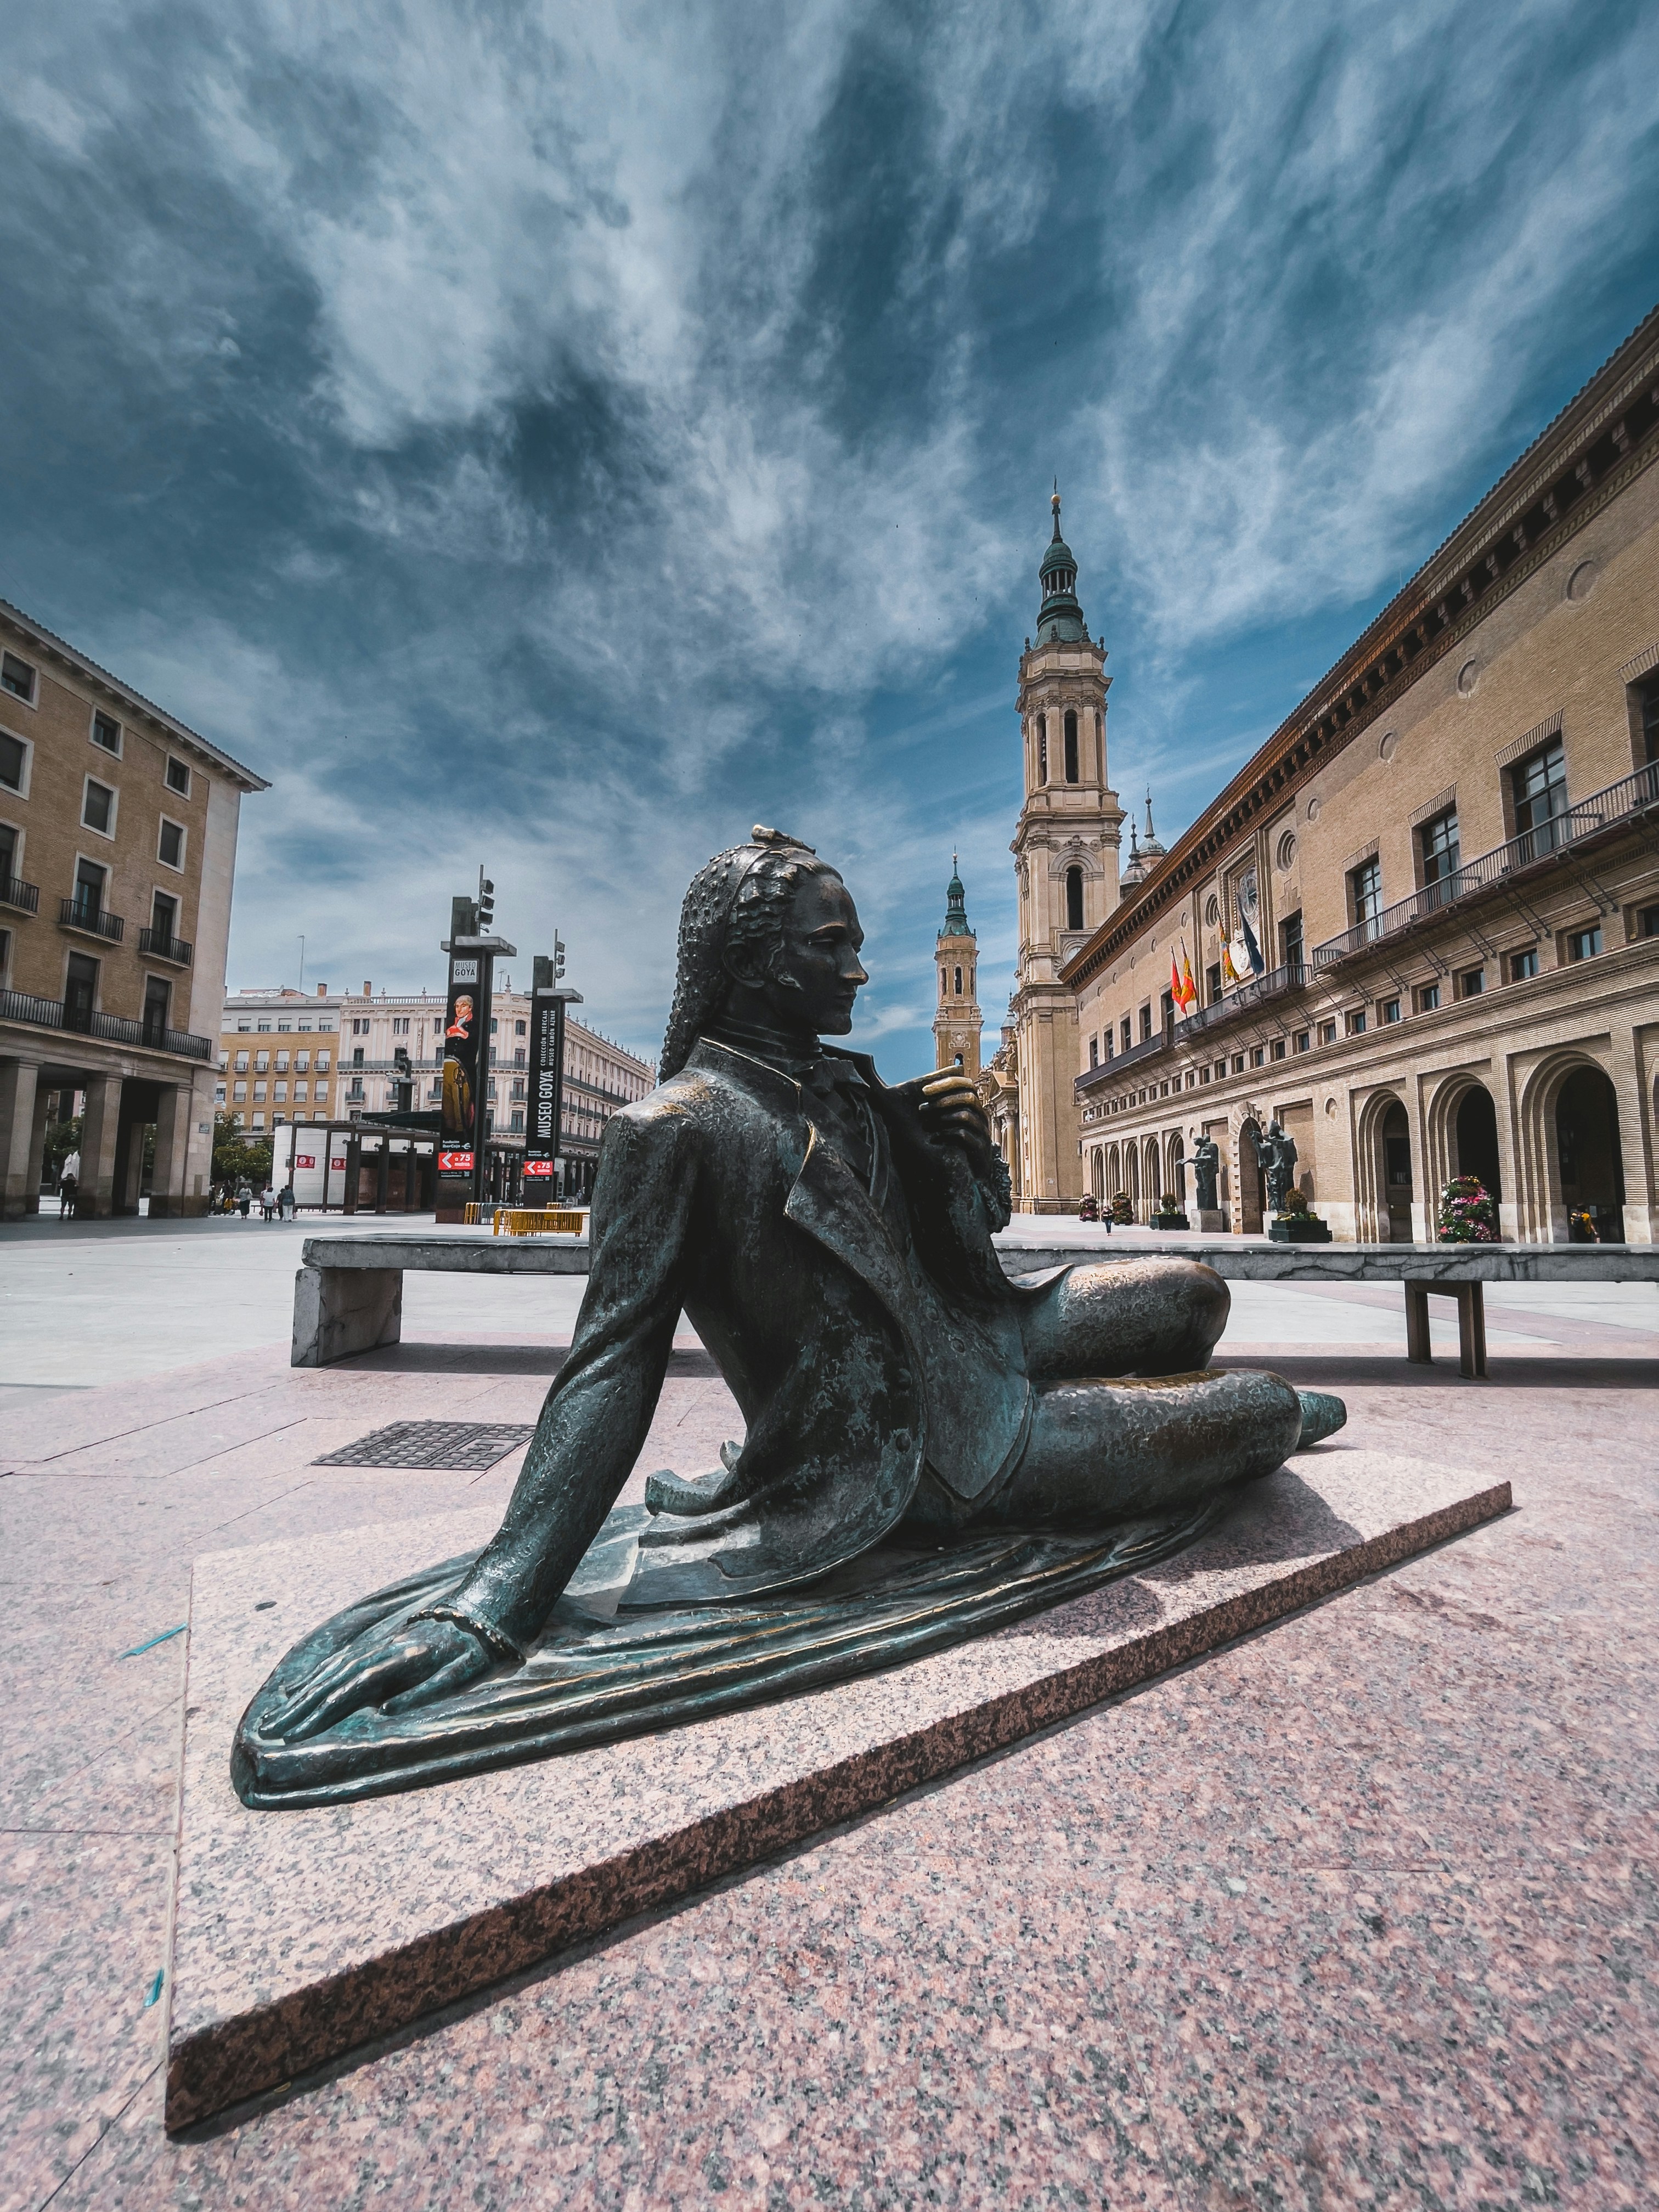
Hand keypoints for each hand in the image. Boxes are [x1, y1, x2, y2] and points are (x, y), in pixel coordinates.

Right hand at [263, 1616, 493, 1742]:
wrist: (489, 1605)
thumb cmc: (480, 1649)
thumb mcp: (464, 1673)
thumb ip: (426, 1691)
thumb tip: (386, 1709)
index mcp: (400, 1658)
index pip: (349, 1689)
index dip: (318, 1713)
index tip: (290, 1737)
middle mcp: (382, 1649)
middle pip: (332, 1680)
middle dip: (299, 1709)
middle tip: (267, 1736)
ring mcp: (379, 1644)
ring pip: (332, 1670)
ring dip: (302, 1695)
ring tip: (275, 1717)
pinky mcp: (380, 1644)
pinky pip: (340, 1662)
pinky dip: (316, 1677)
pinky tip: (297, 1689)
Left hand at [916, 1072, 995, 1171]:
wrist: (973, 1172)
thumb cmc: (957, 1144)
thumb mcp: (951, 1122)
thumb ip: (944, 1106)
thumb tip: (923, 1087)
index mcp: (974, 1107)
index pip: (966, 1084)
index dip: (946, 1084)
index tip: (924, 1090)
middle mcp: (981, 1117)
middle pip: (968, 1097)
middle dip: (942, 1100)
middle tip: (921, 1109)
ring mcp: (982, 1132)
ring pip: (965, 1116)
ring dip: (942, 1118)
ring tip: (925, 1124)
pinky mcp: (979, 1149)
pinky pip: (964, 1136)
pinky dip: (946, 1134)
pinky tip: (933, 1139)